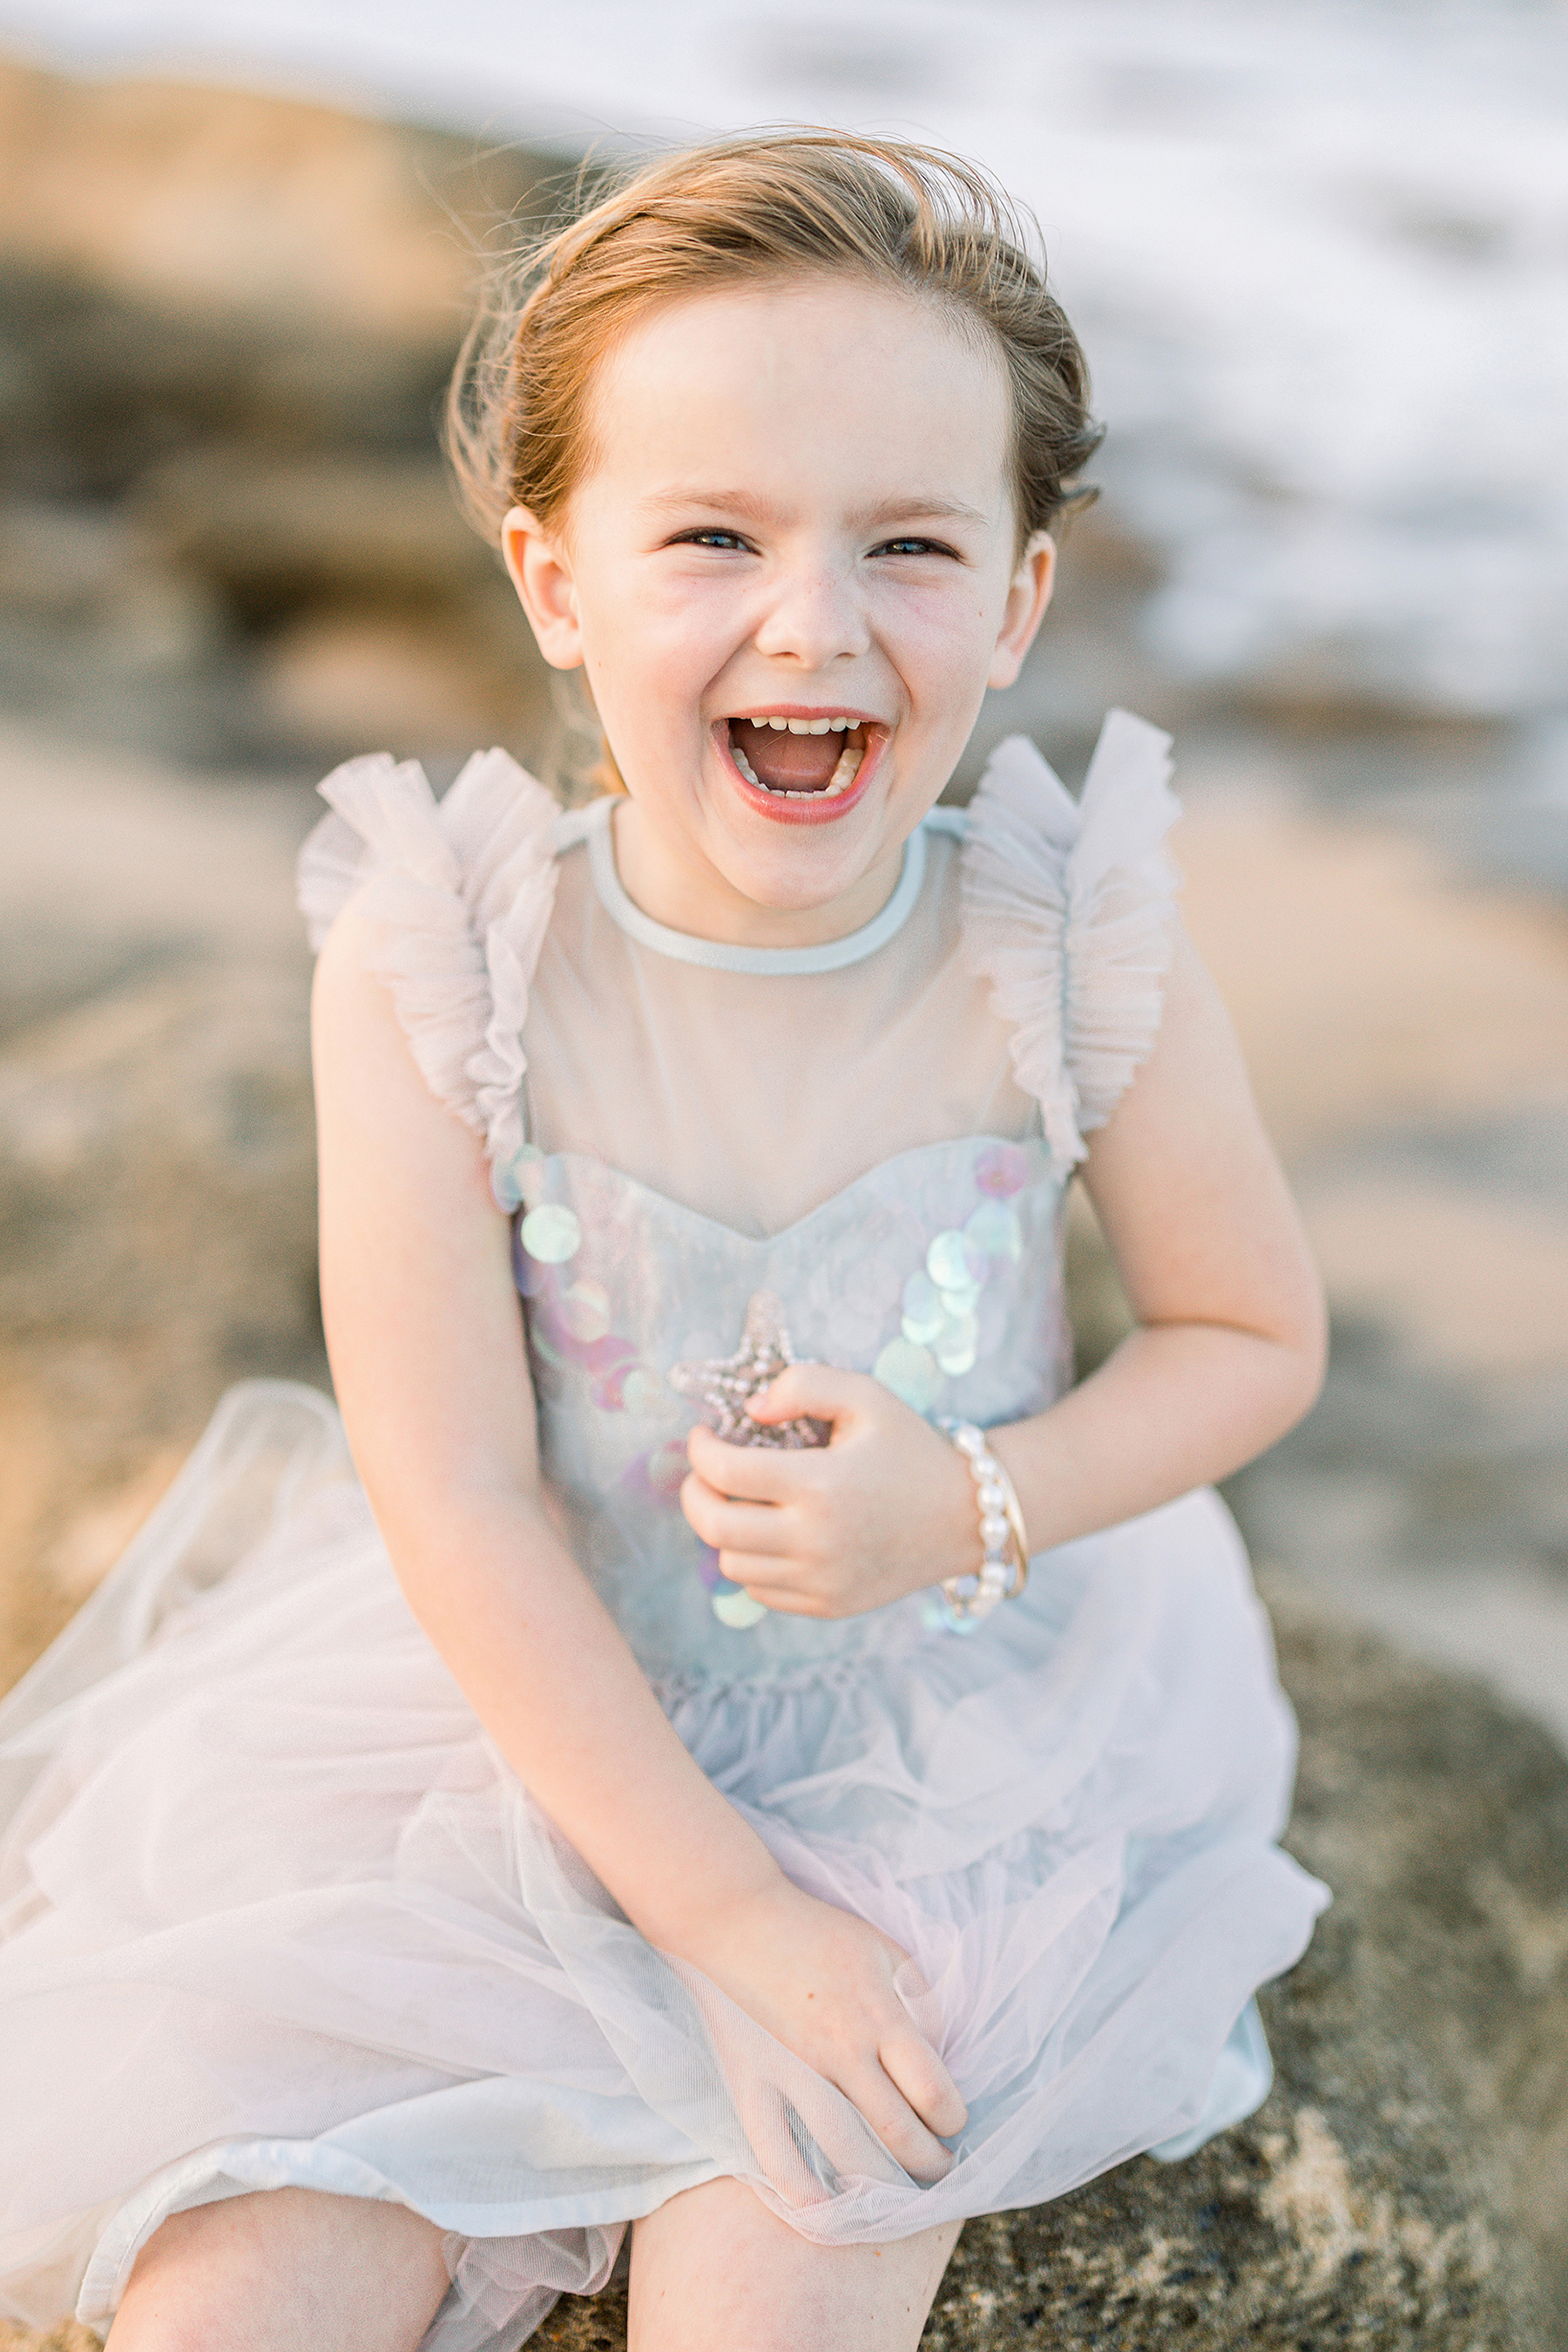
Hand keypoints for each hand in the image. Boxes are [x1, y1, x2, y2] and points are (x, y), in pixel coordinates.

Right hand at [673, 1875, 966, 2184]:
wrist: (737, 1919)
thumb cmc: (818, 1933)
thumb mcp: (884, 1950)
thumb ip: (919, 2000)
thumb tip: (939, 2054)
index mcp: (879, 2013)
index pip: (934, 2091)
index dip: (954, 2118)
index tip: (953, 2122)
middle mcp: (840, 2049)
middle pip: (898, 2133)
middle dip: (930, 2163)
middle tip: (937, 2167)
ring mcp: (793, 2070)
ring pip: (847, 2151)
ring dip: (881, 2184)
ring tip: (897, 2190)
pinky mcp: (753, 2081)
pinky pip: (775, 2150)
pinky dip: (800, 2188)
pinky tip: (824, 2208)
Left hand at [680, 1366, 979, 1617]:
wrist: (966, 1516)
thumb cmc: (911, 1449)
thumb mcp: (866, 1396)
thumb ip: (805, 1384)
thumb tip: (751, 1409)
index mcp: (820, 1484)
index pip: (725, 1473)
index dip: (699, 1450)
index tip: (702, 1436)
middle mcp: (816, 1541)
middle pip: (715, 1527)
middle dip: (695, 1495)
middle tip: (703, 1474)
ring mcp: (822, 1580)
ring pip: (733, 1564)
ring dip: (724, 1530)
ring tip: (742, 1503)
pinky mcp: (829, 1605)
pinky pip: (762, 1591)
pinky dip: (754, 1562)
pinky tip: (772, 1533)